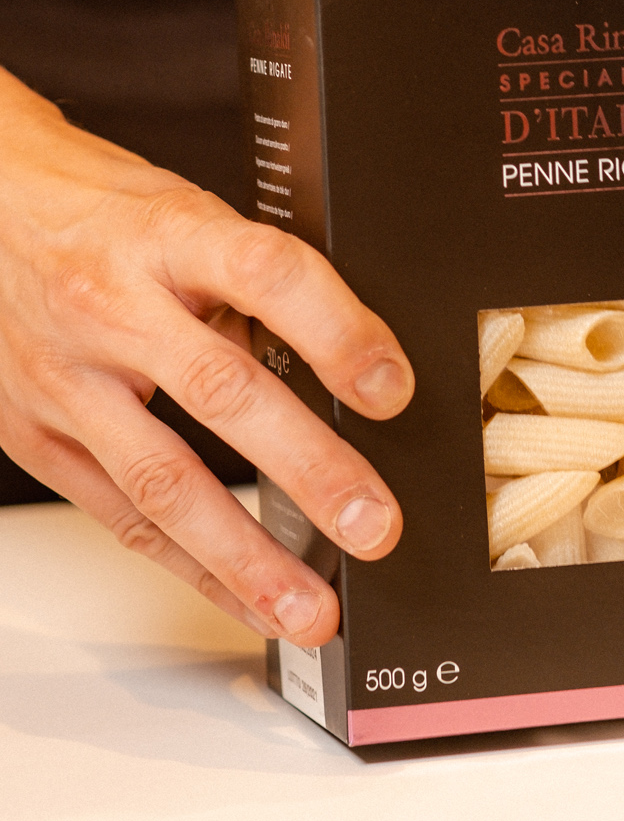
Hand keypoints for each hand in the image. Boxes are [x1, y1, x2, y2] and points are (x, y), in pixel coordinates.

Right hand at [0, 69, 413, 646]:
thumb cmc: (105, 213)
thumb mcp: (188, 213)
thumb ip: (255, 283)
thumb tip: (347, 365)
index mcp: (168, 233)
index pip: (265, 275)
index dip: (336, 332)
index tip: (390, 390)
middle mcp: (113, 306)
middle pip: (221, 390)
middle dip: (308, 469)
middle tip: (374, 524)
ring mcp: (68, 377)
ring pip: (162, 480)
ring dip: (247, 556)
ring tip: (313, 607)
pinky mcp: (37, 435)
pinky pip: (121, 516)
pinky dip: (191, 567)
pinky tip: (245, 598)